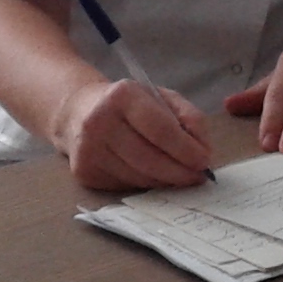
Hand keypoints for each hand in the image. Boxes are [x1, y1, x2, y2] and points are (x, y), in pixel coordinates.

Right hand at [51, 79, 211, 190]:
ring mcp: (88, 149)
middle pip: (149, 159)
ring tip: (179, 177)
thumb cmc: (128, 104)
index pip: (160, 129)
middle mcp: (99, 122)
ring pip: (138, 177)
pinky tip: (152, 176)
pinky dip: (146, 184)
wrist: (78, 110)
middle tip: (198, 177)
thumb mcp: (160, 97)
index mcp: (121, 96)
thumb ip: (188, 117)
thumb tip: (203, 151)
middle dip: (179, 172)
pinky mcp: (84, 171)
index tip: (204, 161)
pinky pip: (125, 186)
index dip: (186, 149)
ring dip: (165, 182)